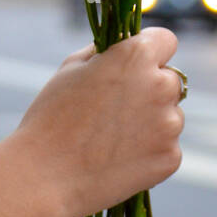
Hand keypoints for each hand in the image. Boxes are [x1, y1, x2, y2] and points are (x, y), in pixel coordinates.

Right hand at [13, 27, 183, 216]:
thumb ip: (106, 53)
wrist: (45, 175)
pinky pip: (166, 146)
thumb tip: (122, 48)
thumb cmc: (52, 116)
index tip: (135, 64)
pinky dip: (149, 151)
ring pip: (170, 115)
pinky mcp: (170, 157)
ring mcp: (169, 125)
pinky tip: (118, 158)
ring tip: (112, 137)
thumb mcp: (72, 68)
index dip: (150, 51)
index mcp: (137, 56)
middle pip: (170, 80)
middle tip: (117, 107)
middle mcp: (161, 86)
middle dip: (151, 88)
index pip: (165, 40)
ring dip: (152, 121)